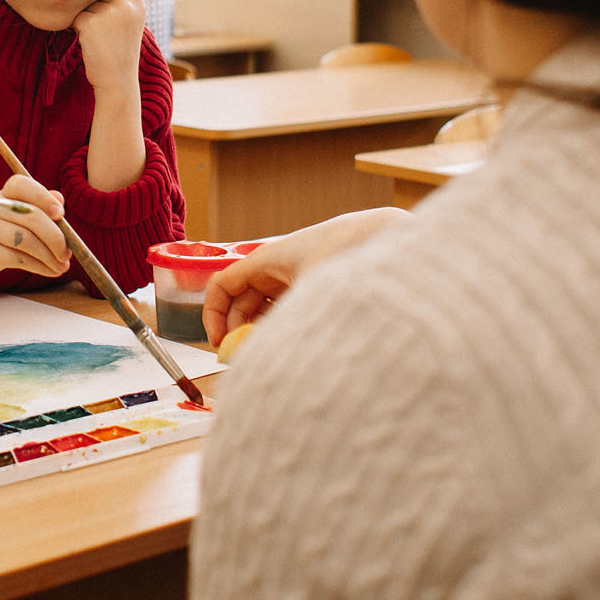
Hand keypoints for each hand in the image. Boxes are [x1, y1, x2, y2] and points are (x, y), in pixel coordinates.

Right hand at [0, 175, 70, 288]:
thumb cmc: (0, 236)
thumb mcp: (18, 219)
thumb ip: (40, 208)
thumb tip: (59, 198)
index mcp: (3, 194)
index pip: (22, 185)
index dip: (43, 197)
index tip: (61, 213)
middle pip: (31, 217)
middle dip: (56, 237)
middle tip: (67, 253)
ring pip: (26, 240)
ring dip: (49, 256)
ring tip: (61, 266)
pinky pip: (19, 259)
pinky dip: (40, 267)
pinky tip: (49, 271)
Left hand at [75, 0, 145, 93]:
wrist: (117, 83)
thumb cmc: (121, 56)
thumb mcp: (130, 25)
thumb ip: (122, 3)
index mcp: (138, 6)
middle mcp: (126, 6)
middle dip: (97, 7)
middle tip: (105, 33)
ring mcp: (109, 13)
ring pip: (87, 5)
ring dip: (87, 19)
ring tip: (99, 40)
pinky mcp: (90, 22)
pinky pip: (76, 18)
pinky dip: (78, 30)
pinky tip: (90, 44)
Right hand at [202, 208, 410, 344]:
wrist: (386, 236)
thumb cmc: (347, 252)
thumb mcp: (311, 291)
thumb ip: (286, 326)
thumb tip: (264, 359)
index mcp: (265, 260)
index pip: (222, 286)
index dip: (212, 315)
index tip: (219, 344)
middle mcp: (276, 269)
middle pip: (241, 303)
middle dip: (238, 332)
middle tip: (244, 362)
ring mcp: (296, 278)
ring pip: (264, 310)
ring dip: (260, 333)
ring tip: (269, 358)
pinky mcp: (315, 287)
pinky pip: (286, 311)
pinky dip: (283, 328)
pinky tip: (290, 346)